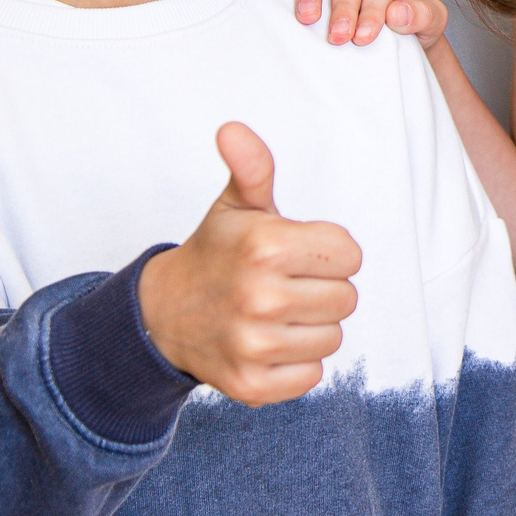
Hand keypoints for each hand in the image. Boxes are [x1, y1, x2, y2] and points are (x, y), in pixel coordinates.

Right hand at [137, 124, 362, 405]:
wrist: (164, 314)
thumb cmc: (216, 253)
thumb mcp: (235, 205)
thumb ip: (252, 166)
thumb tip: (232, 130)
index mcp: (265, 247)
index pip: (351, 254)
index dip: (328, 252)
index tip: (295, 253)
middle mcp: (261, 298)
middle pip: (347, 298)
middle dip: (321, 288)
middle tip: (283, 284)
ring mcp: (254, 346)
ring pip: (334, 338)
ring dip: (311, 326)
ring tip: (274, 313)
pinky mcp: (253, 385)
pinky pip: (313, 376)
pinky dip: (296, 364)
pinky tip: (267, 344)